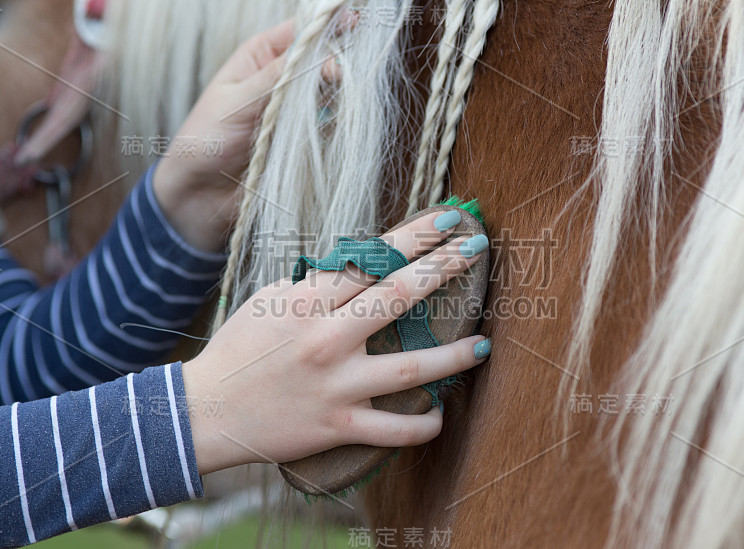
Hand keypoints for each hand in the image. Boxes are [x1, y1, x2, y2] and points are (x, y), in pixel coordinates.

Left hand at [152, 19, 337, 251]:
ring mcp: (295, 111)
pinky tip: (333, 125)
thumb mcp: (237, 101)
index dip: (325, 25)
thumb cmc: (206, 141)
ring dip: (338, 94)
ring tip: (336, 99)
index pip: (299, 31)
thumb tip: (320, 53)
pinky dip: (336, 124)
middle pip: (321, 60)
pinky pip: (330, 126)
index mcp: (259, 58)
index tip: (351, 23)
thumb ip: (277, 77)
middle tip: (336, 76)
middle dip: (334, 63)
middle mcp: (281, 80)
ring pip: (330, 92)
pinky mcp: (304, 140)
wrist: (201, 195)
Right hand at [182, 211, 490, 474]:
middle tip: (475, 250)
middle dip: (442, 269)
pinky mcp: (337, 425)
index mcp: (308, 302)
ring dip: (453, 355)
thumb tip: (359, 267)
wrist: (206, 410)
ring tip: (484, 344)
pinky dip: (421, 425)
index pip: (371, 259)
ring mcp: (336, 385)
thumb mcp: (270, 301)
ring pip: (410, 368)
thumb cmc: (239, 348)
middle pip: (397, 297)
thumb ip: (316, 285)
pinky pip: (391, 429)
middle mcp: (327, 339)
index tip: (447, 219)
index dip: (414, 236)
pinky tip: (440, 415)